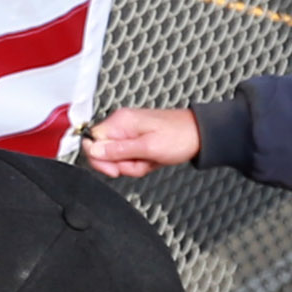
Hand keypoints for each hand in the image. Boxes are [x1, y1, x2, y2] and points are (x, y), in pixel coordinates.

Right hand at [82, 106, 203, 178]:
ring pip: (117, 158)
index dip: (100, 159)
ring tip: (150, 160)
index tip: (115, 169)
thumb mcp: (148, 148)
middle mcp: (121, 124)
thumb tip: (93, 150)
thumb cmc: (179, 137)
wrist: (200, 135)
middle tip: (140, 163)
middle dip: (121, 164)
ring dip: (133, 165)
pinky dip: (139, 163)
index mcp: (120, 122)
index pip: (91, 142)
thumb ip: (118, 150)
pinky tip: (151, 159)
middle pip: (104, 152)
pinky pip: (127, 157)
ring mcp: (128, 132)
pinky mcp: (135, 140)